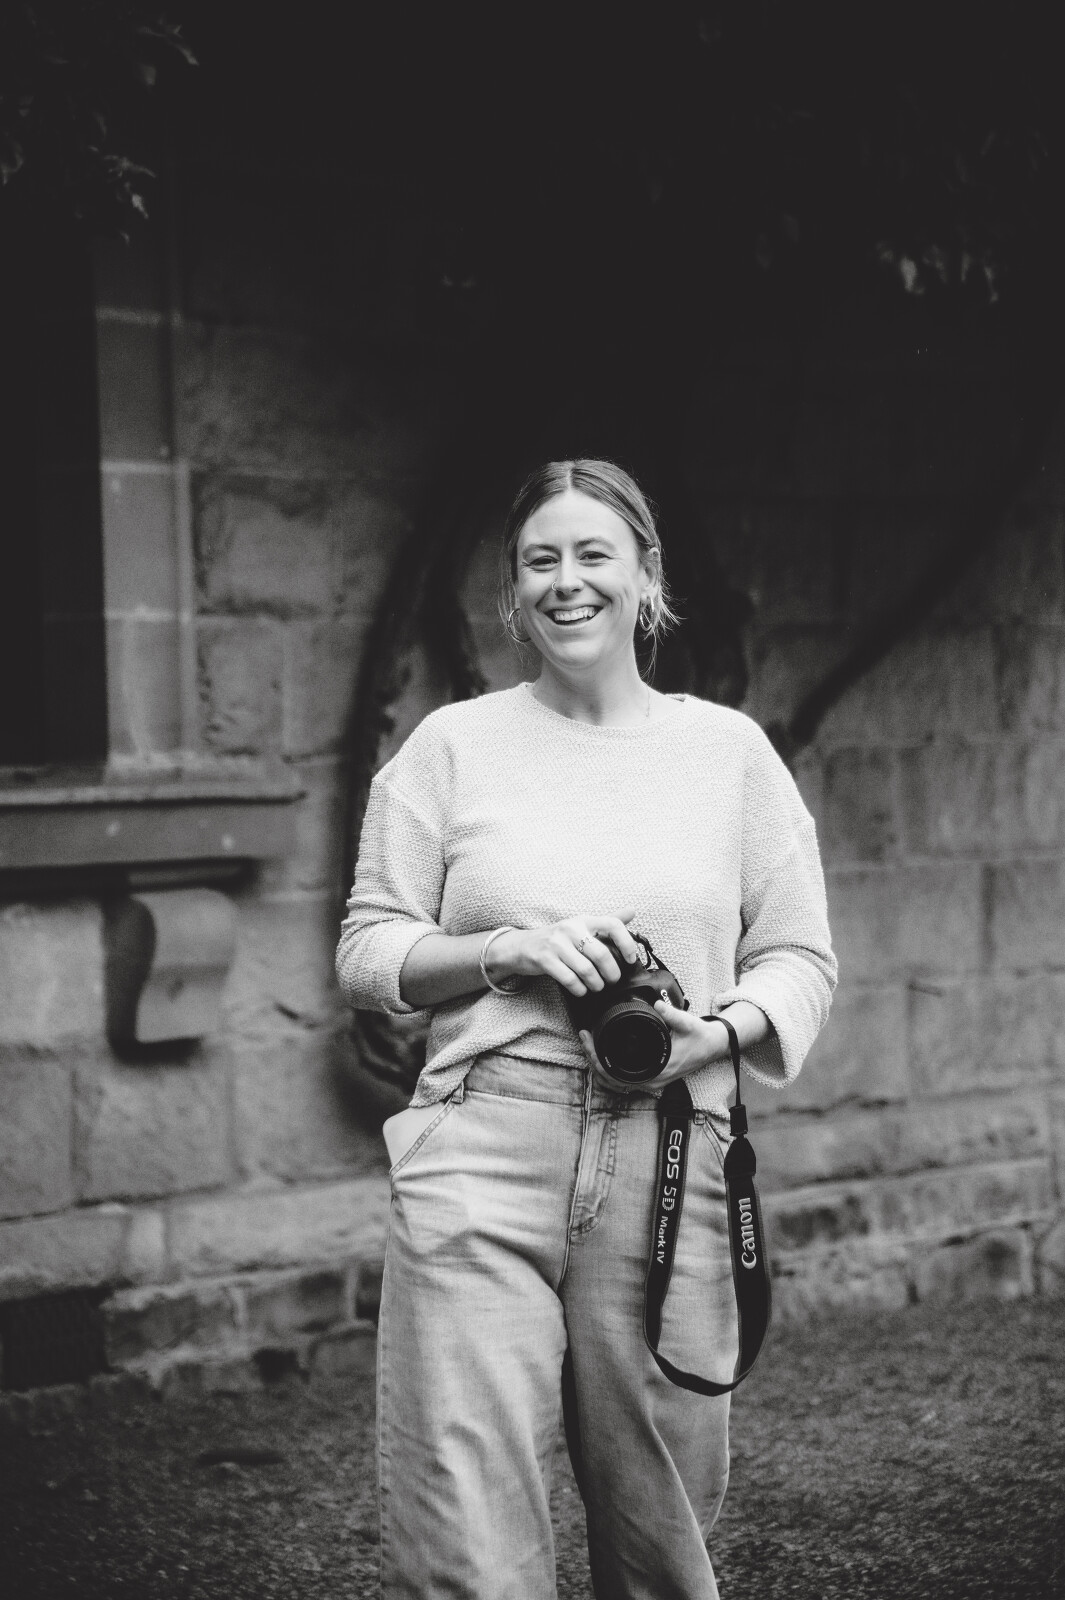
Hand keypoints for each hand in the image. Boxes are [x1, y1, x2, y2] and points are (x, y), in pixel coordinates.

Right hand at [486, 910, 641, 995]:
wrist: (522, 946)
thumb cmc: (558, 939)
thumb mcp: (581, 926)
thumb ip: (606, 921)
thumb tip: (632, 911)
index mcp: (583, 920)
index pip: (613, 924)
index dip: (626, 942)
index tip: (630, 958)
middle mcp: (570, 928)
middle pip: (601, 954)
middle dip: (611, 973)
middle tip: (612, 981)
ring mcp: (556, 944)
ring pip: (586, 970)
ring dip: (596, 984)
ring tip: (597, 987)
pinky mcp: (545, 959)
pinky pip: (569, 979)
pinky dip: (579, 989)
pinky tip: (581, 990)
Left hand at [579, 1001, 731, 1091]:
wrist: (714, 1045)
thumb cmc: (701, 1036)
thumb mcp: (688, 1023)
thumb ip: (672, 1014)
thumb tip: (657, 1003)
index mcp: (658, 1071)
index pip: (617, 1074)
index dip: (598, 1059)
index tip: (589, 1040)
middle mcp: (652, 1081)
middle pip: (611, 1079)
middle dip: (593, 1060)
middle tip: (584, 1037)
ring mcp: (651, 1081)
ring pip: (615, 1082)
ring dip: (600, 1066)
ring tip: (589, 1044)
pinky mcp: (652, 1077)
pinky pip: (624, 1080)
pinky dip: (610, 1070)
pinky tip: (603, 1054)